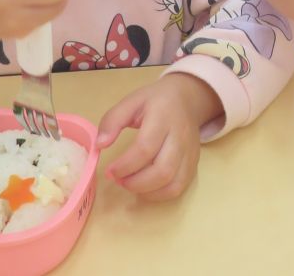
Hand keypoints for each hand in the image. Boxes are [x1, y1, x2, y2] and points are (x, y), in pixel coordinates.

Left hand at [96, 74, 222, 200]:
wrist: (188, 98)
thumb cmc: (156, 100)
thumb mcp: (131, 101)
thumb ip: (112, 121)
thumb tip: (100, 145)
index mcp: (163, 117)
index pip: (145, 148)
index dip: (125, 165)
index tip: (109, 171)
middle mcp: (180, 136)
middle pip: (162, 170)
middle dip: (135, 183)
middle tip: (118, 180)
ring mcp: (189, 152)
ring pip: (173, 183)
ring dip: (147, 191)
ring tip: (130, 184)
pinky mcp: (194, 163)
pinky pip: (179, 187)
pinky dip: (160, 194)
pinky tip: (145, 188)